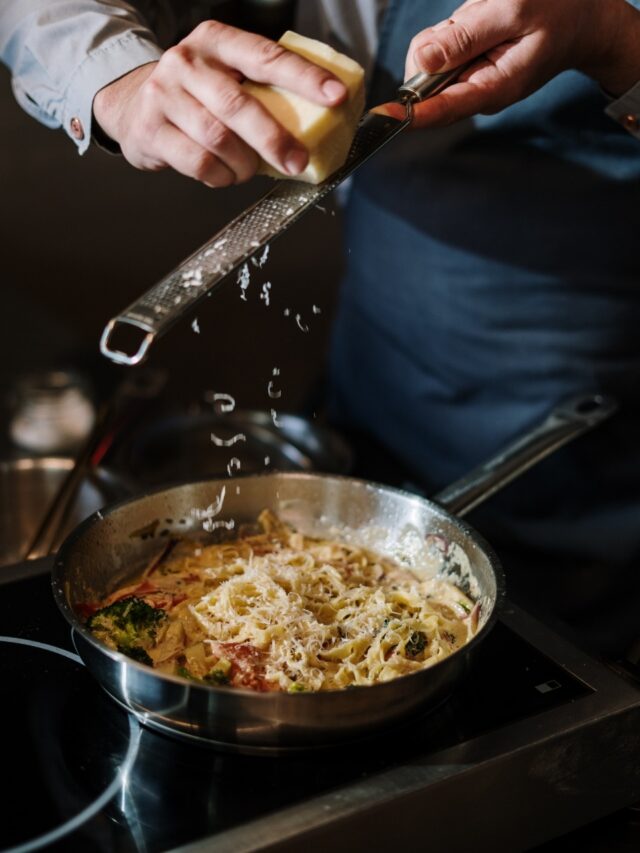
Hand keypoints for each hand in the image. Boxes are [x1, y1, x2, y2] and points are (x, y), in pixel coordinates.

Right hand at [93, 21, 346, 185]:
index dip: (304, 77)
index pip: (266, 56)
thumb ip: (260, 90)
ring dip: (243, 164)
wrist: (130, 104)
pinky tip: (225, 175)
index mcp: (216, 41)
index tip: (336, 97)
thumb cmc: (194, 95)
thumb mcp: (224, 76)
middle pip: (239, 105)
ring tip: (249, 169)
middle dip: (274, 139)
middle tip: (297, 161)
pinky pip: (198, 163)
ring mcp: (164, 95)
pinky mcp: (151, 130)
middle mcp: (187, 61)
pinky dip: (220, 177)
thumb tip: (319, 124)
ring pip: (218, 139)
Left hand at [386, 0, 639, 127]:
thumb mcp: (513, 12)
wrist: (582, 16)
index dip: (409, 111)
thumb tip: (421, 61)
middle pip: (425, 81)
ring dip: (446, 33)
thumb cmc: (557, 11)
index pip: (440, 109)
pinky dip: (451, 28)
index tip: (386, 114)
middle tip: (475, 21)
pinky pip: (439, 46)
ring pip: (427, 60)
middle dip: (436, 46)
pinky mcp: (465, 65)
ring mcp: (468, 80)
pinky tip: (480, 20)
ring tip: (484, 18)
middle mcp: (474, 91)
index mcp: (491, 89)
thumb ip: (465, 37)